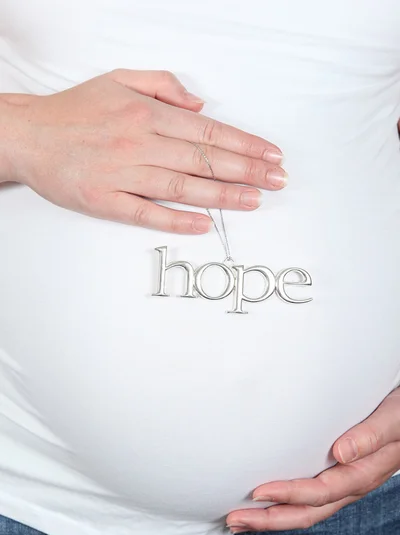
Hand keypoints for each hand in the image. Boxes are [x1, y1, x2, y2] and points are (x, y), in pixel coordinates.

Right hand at [2, 69, 285, 232]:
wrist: (27, 135)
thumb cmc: (75, 111)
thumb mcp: (119, 80)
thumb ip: (163, 86)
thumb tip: (200, 106)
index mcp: (146, 115)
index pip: (208, 132)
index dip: (245, 144)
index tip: (271, 155)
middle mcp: (139, 143)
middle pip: (204, 160)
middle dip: (247, 170)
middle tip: (277, 181)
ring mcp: (123, 174)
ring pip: (183, 187)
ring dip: (224, 196)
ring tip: (255, 201)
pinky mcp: (105, 201)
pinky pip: (147, 212)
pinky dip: (177, 220)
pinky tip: (204, 224)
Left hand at [226, 387, 399, 532]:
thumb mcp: (392, 420)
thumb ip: (369, 435)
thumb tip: (341, 453)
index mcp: (364, 472)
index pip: (321, 491)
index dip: (289, 494)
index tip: (258, 492)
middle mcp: (352, 483)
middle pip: (309, 511)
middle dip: (270, 519)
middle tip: (235, 520)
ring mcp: (344, 482)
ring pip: (307, 510)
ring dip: (273, 516)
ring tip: (241, 519)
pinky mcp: (339, 475)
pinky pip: (310, 499)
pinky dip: (285, 503)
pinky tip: (266, 501)